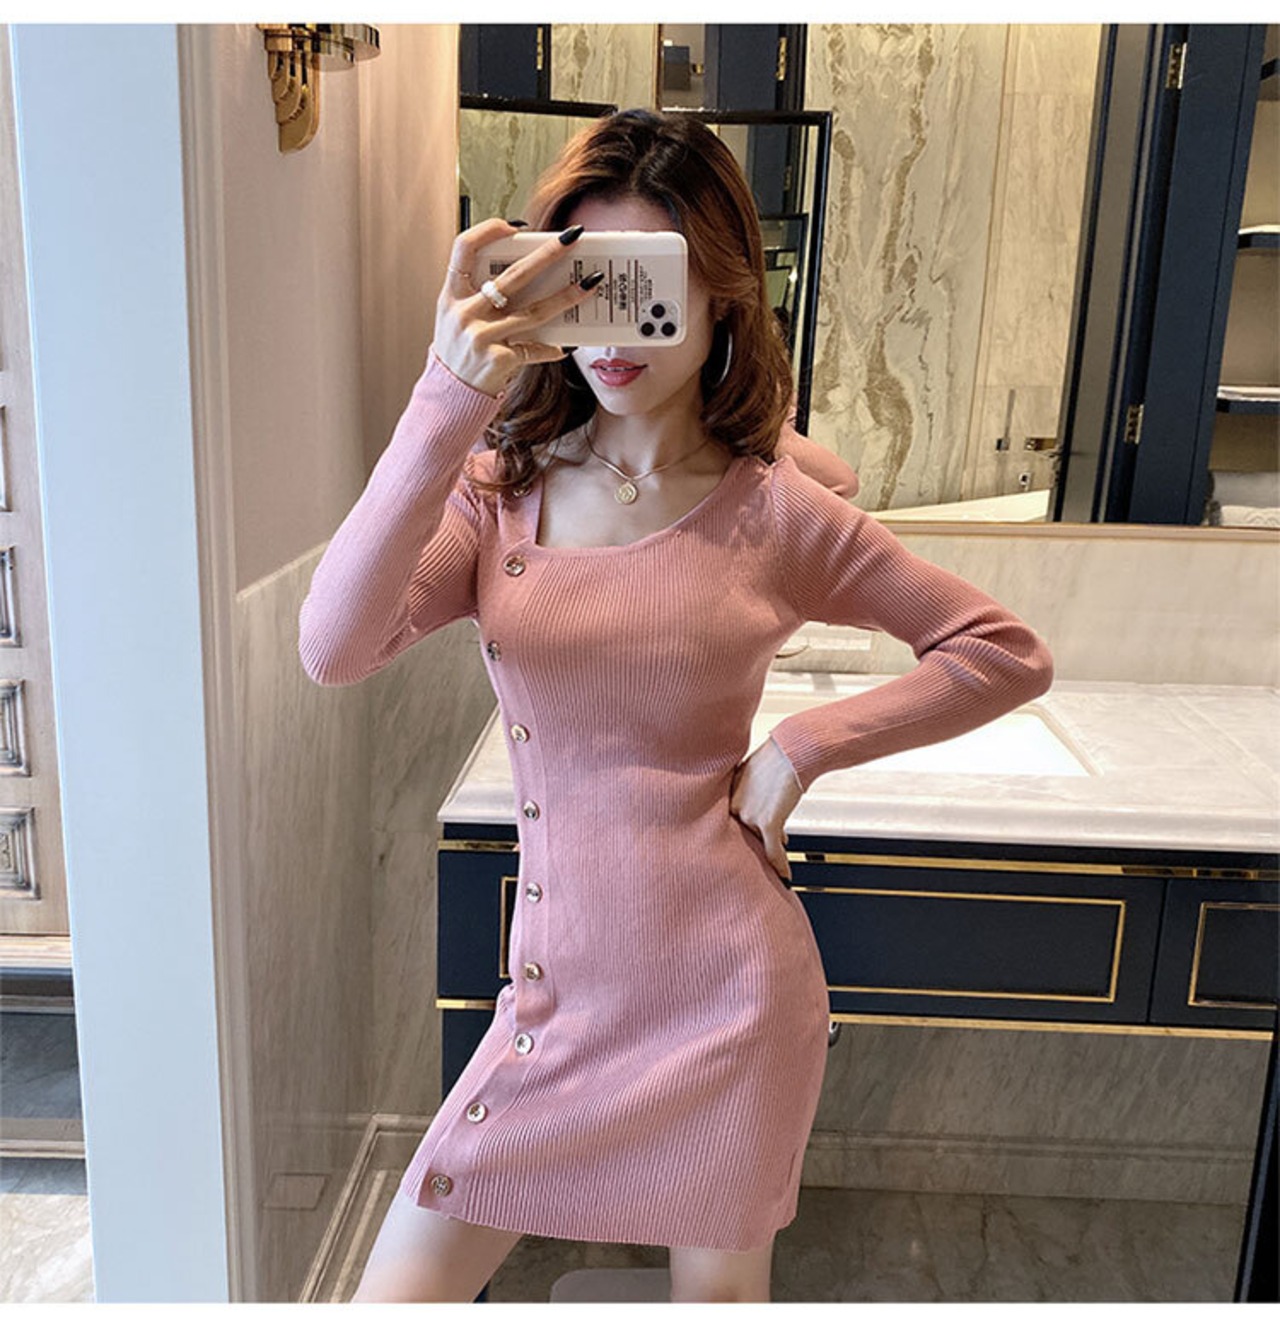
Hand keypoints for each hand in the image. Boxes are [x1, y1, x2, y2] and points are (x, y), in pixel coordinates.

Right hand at [433, 218, 601, 397]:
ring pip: (534, 311)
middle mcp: (465, 312)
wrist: (450, 394)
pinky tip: (566, 345)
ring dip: (566, 297)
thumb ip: (479, 293)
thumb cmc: (458, 351)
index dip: (488, 231)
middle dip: (548, 254)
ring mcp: (482, 336)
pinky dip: (552, 348)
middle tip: (573, 239)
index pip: (464, 248)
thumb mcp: (455, 316)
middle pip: (513, 276)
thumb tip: (525, 270)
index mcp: (451, 295)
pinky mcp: (499, 359)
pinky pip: (535, 348)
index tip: (514, 226)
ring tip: (589, 285)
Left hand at [729, 736, 803, 881]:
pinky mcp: (767, 823)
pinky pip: (773, 851)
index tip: (751, 844)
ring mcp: (749, 816)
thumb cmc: (777, 758)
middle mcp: (734, 806)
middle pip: (747, 834)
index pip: (735, 821)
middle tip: (768, 857)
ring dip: (772, 853)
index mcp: (728, 794)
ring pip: (760, 843)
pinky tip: (785, 874)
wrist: (792, 752)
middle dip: (759, 842)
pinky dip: (780, 864)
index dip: (748, 832)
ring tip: (780, 864)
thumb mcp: (752, 774)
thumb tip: (761, 810)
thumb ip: (750, 793)